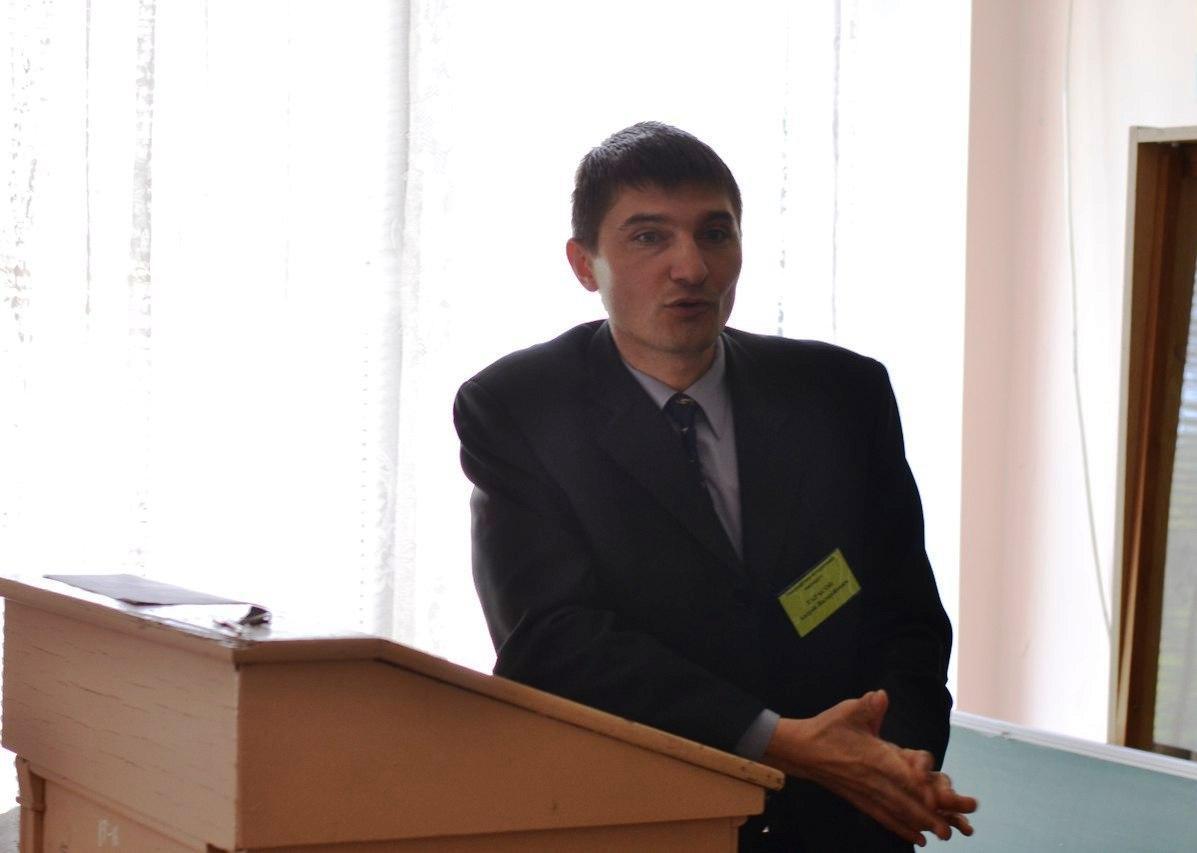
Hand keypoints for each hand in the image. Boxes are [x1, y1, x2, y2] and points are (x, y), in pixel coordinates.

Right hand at [761, 690, 976, 845]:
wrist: (801, 750)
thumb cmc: (827, 728)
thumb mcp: (847, 711)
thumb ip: (868, 705)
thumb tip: (881, 695)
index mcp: (874, 757)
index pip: (902, 776)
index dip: (921, 788)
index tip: (939, 800)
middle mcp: (873, 779)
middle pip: (906, 800)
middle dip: (931, 814)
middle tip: (954, 830)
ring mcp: (866, 792)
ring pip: (898, 812)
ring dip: (921, 824)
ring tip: (943, 836)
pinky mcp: (860, 800)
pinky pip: (884, 817)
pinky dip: (902, 828)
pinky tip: (918, 838)